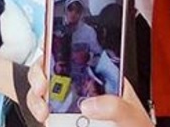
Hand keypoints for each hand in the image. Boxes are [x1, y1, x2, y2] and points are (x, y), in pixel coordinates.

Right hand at [26, 63, 152, 126]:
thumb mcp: (133, 117)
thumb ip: (117, 107)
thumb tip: (89, 104)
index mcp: (100, 77)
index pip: (74, 53)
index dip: (56, 49)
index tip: (47, 55)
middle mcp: (81, 87)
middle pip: (51, 70)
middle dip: (39, 74)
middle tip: (41, 87)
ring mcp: (70, 105)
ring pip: (43, 92)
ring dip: (36, 98)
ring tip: (43, 112)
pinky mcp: (61, 121)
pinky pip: (44, 113)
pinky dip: (40, 115)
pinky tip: (46, 121)